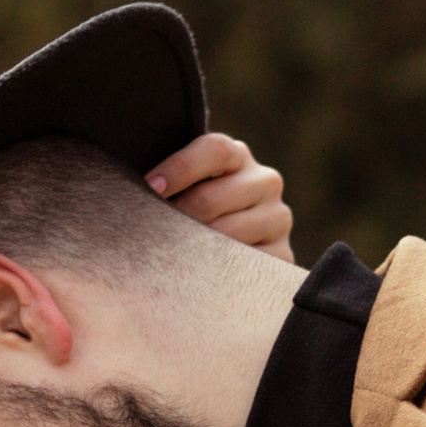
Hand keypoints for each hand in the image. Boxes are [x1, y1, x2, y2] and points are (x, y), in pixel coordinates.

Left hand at [146, 131, 296, 261]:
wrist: (239, 248)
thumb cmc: (196, 212)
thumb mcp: (189, 186)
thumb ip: (172, 179)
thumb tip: (142, 187)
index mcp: (238, 156)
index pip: (215, 150)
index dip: (179, 167)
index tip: (150, 187)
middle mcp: (265, 182)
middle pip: (211, 198)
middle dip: (175, 217)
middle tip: (148, 234)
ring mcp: (277, 218)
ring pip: (226, 234)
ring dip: (192, 247)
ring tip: (167, 257)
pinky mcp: (283, 255)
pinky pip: (244, 264)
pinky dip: (216, 271)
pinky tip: (196, 276)